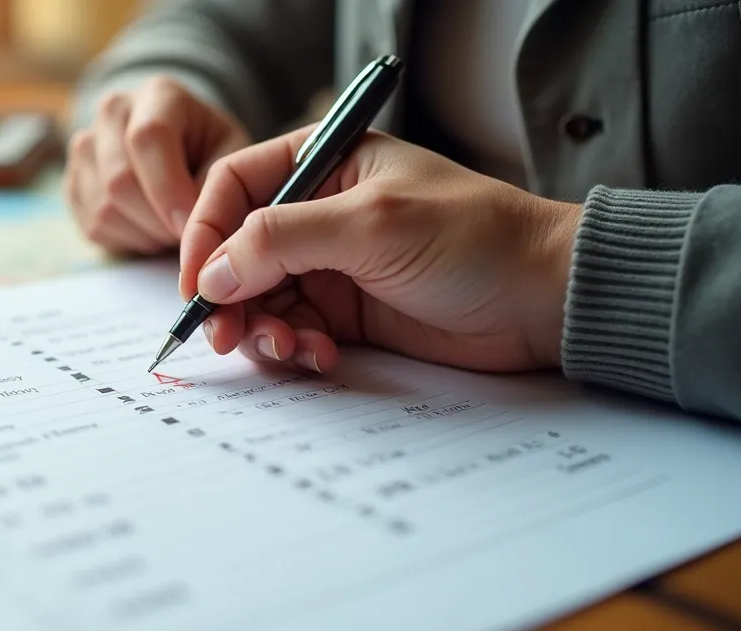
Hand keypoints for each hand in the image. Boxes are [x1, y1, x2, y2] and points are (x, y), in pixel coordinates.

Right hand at [64, 76, 251, 254]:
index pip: (147, 138)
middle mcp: (112, 111)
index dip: (168, 190)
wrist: (180, 147)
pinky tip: (149, 229)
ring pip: (103, 208)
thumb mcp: (232, 154)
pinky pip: (93, 225)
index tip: (191, 226)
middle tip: (187, 235)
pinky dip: (126, 239)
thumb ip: (217, 183)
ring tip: (171, 229)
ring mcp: (86, 146)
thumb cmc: (211, 150)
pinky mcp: (74, 181)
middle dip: (157, 221)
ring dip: (144, 234)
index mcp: (158, 94)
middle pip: (118, 180)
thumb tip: (190, 226)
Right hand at [179, 128, 580, 374]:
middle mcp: (317, 213)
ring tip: (291, 349)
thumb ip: (281, 241)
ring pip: (259, 300)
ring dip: (262, 330)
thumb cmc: (474, 238)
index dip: (204, 234)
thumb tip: (212, 272)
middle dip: (228, 296)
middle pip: (236, 252)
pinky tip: (320, 358)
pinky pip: (293, 333)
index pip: (233, 189)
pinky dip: (294, 350)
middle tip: (228, 335)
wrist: (544, 300)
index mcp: (321, 163)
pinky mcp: (346, 315)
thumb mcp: (369, 225)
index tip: (197, 283)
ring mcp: (330, 267)